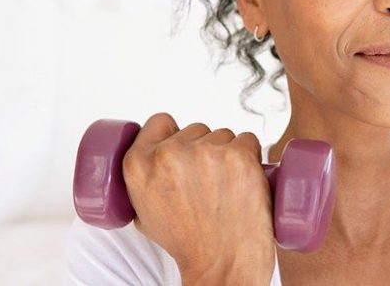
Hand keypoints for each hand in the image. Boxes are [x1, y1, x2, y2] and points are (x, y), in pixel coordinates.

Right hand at [122, 112, 274, 284]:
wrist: (221, 267)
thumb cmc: (188, 245)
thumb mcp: (144, 214)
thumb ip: (144, 182)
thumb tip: (154, 162)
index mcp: (138, 164)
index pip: (160, 122)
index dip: (174, 134)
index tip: (185, 147)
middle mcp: (169, 154)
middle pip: (196, 129)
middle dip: (204, 150)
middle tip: (210, 182)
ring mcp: (205, 153)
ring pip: (223, 134)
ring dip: (229, 153)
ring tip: (228, 187)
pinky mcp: (238, 156)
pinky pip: (248, 139)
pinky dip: (251, 155)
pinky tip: (246, 179)